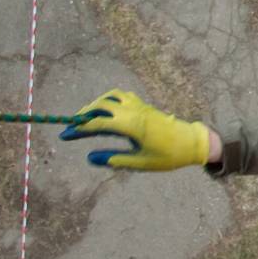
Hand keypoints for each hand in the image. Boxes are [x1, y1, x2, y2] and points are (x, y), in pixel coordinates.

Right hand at [59, 90, 209, 170]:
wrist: (192, 142)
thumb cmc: (168, 156)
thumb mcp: (140, 162)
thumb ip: (114, 159)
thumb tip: (89, 158)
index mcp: (132, 126)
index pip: (98, 123)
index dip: (79, 129)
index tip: (65, 135)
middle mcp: (134, 112)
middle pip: (100, 105)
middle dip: (82, 115)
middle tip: (71, 127)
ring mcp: (140, 106)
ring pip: (111, 97)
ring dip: (95, 104)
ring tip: (85, 118)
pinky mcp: (145, 106)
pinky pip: (123, 96)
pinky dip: (109, 100)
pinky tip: (105, 111)